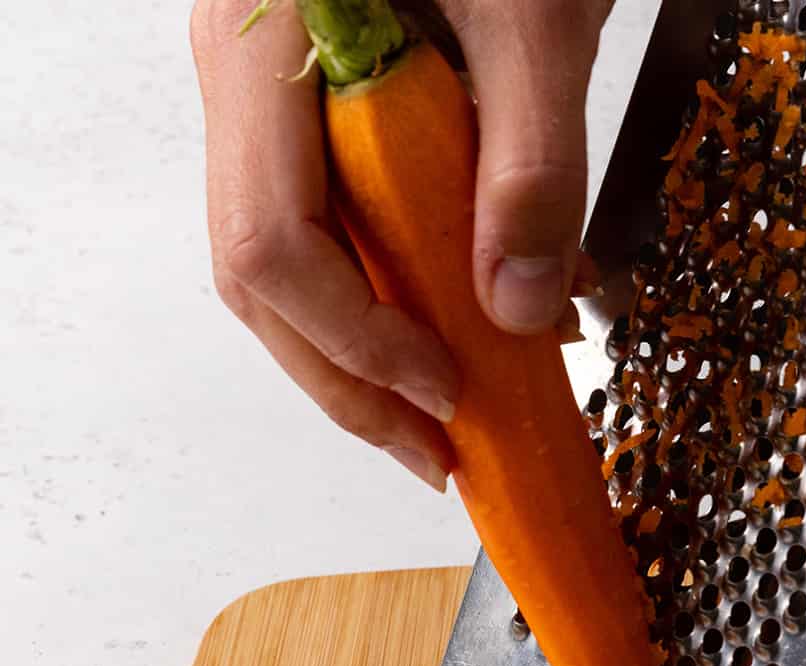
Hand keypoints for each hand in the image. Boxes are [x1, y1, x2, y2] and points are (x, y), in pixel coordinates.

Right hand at [190, 0, 610, 490]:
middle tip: (437, 453)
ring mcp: (265, 102)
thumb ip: (533, 161)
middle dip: (351, 385)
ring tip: (442, 418)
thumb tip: (518, 310)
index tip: (448, 395)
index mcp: (267, 45)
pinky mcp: (305, 116)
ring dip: (362, 360)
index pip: (273, 244)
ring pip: (283, 270)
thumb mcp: (535, 17)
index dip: (358, 344)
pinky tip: (444, 335)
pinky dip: (383, 301)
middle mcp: (243, 81)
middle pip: (261, 280)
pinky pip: (323, 231)